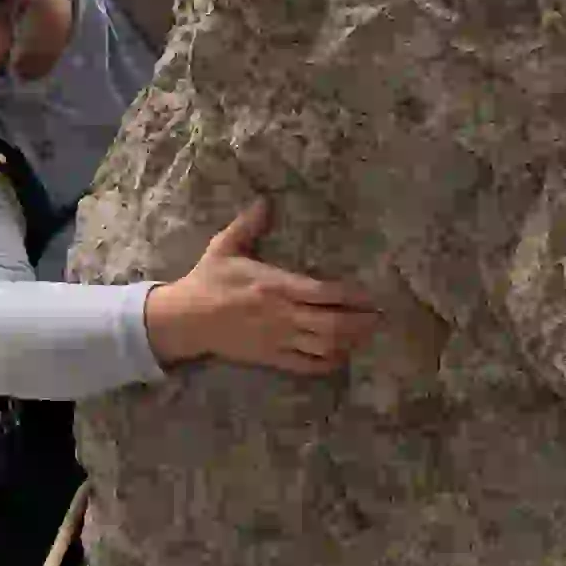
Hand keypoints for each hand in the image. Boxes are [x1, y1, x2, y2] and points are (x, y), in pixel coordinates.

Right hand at [145, 198, 379, 377]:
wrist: (186, 319)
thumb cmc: (207, 281)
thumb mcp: (224, 247)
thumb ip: (248, 225)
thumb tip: (264, 200)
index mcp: (276, 286)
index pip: (324, 293)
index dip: (352, 296)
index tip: (370, 295)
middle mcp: (283, 315)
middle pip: (333, 324)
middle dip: (361, 322)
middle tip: (379, 318)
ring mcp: (278, 339)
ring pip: (325, 346)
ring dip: (350, 342)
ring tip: (365, 335)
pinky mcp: (271, 358)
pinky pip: (307, 365)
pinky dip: (329, 362)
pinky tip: (340, 356)